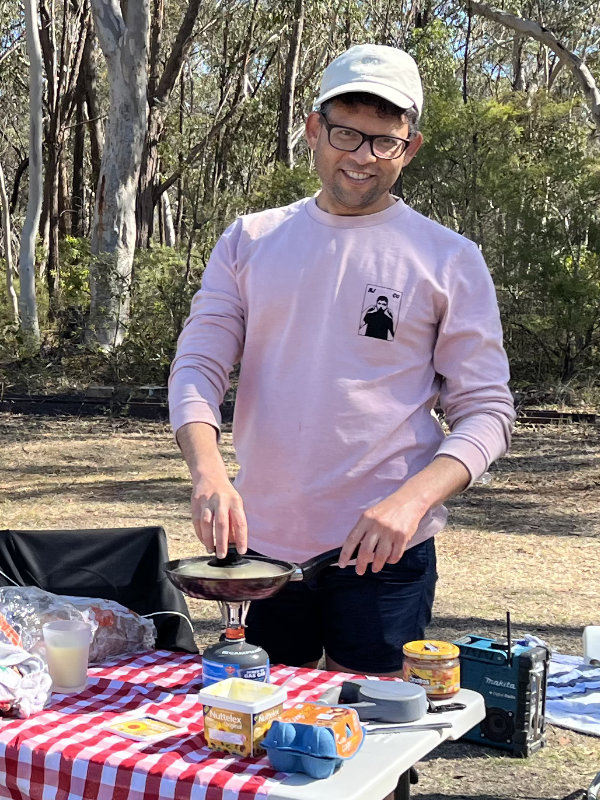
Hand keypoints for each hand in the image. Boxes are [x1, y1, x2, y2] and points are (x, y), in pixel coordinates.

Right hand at [191, 477, 247, 558]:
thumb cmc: (226, 494)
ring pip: (206, 523)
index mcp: (235, 501)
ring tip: (211, 550)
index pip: (240, 522)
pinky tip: (204, 541)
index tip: (241, 551)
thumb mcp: (235, 503)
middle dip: (222, 541)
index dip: (241, 538)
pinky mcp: (196, 503)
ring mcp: (207, 501)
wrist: (209, 475)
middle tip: (222, 555)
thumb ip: (235, 521)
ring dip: (208, 539)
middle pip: (221, 523)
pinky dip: (200, 533)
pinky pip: (196, 521)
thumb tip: (234, 542)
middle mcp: (221, 500)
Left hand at [338, 456, 470, 574]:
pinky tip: (389, 560)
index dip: (345, 554)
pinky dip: (391, 561)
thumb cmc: (388, 509)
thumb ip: (364, 530)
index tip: (342, 564)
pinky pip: (395, 555)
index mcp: (366, 519)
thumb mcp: (372, 514)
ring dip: (377, 565)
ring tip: (375, 568)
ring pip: (380, 556)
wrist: (409, 500)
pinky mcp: (402, 536)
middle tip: (360, 571)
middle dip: (361, 564)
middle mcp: (376, 525)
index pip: (352, 539)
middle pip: (365, 551)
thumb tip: (355, 550)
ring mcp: (390, 531)